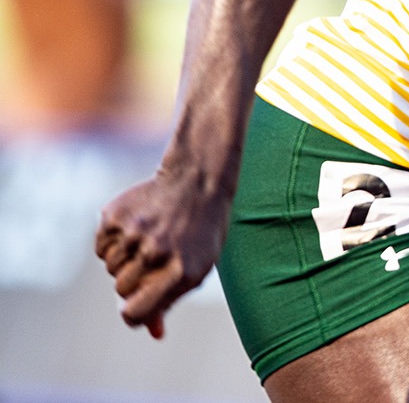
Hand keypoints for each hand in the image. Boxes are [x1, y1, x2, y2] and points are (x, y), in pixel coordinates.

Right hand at [94, 171, 230, 337]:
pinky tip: (136, 227)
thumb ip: (171, 300)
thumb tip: (154, 334)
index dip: (133, 314)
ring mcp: (134, 233)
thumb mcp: (197, 266)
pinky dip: (113, 242)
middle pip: (121, 290)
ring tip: (149, 238)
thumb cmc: (199, 231)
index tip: (137, 306)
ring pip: (110, 268)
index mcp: (180, 272)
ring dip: (125, 260)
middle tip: (155, 257)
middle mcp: (155, 253)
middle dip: (134, 280)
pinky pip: (101, 247)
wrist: (196, 180)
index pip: (135, 313)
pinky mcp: (114, 217)